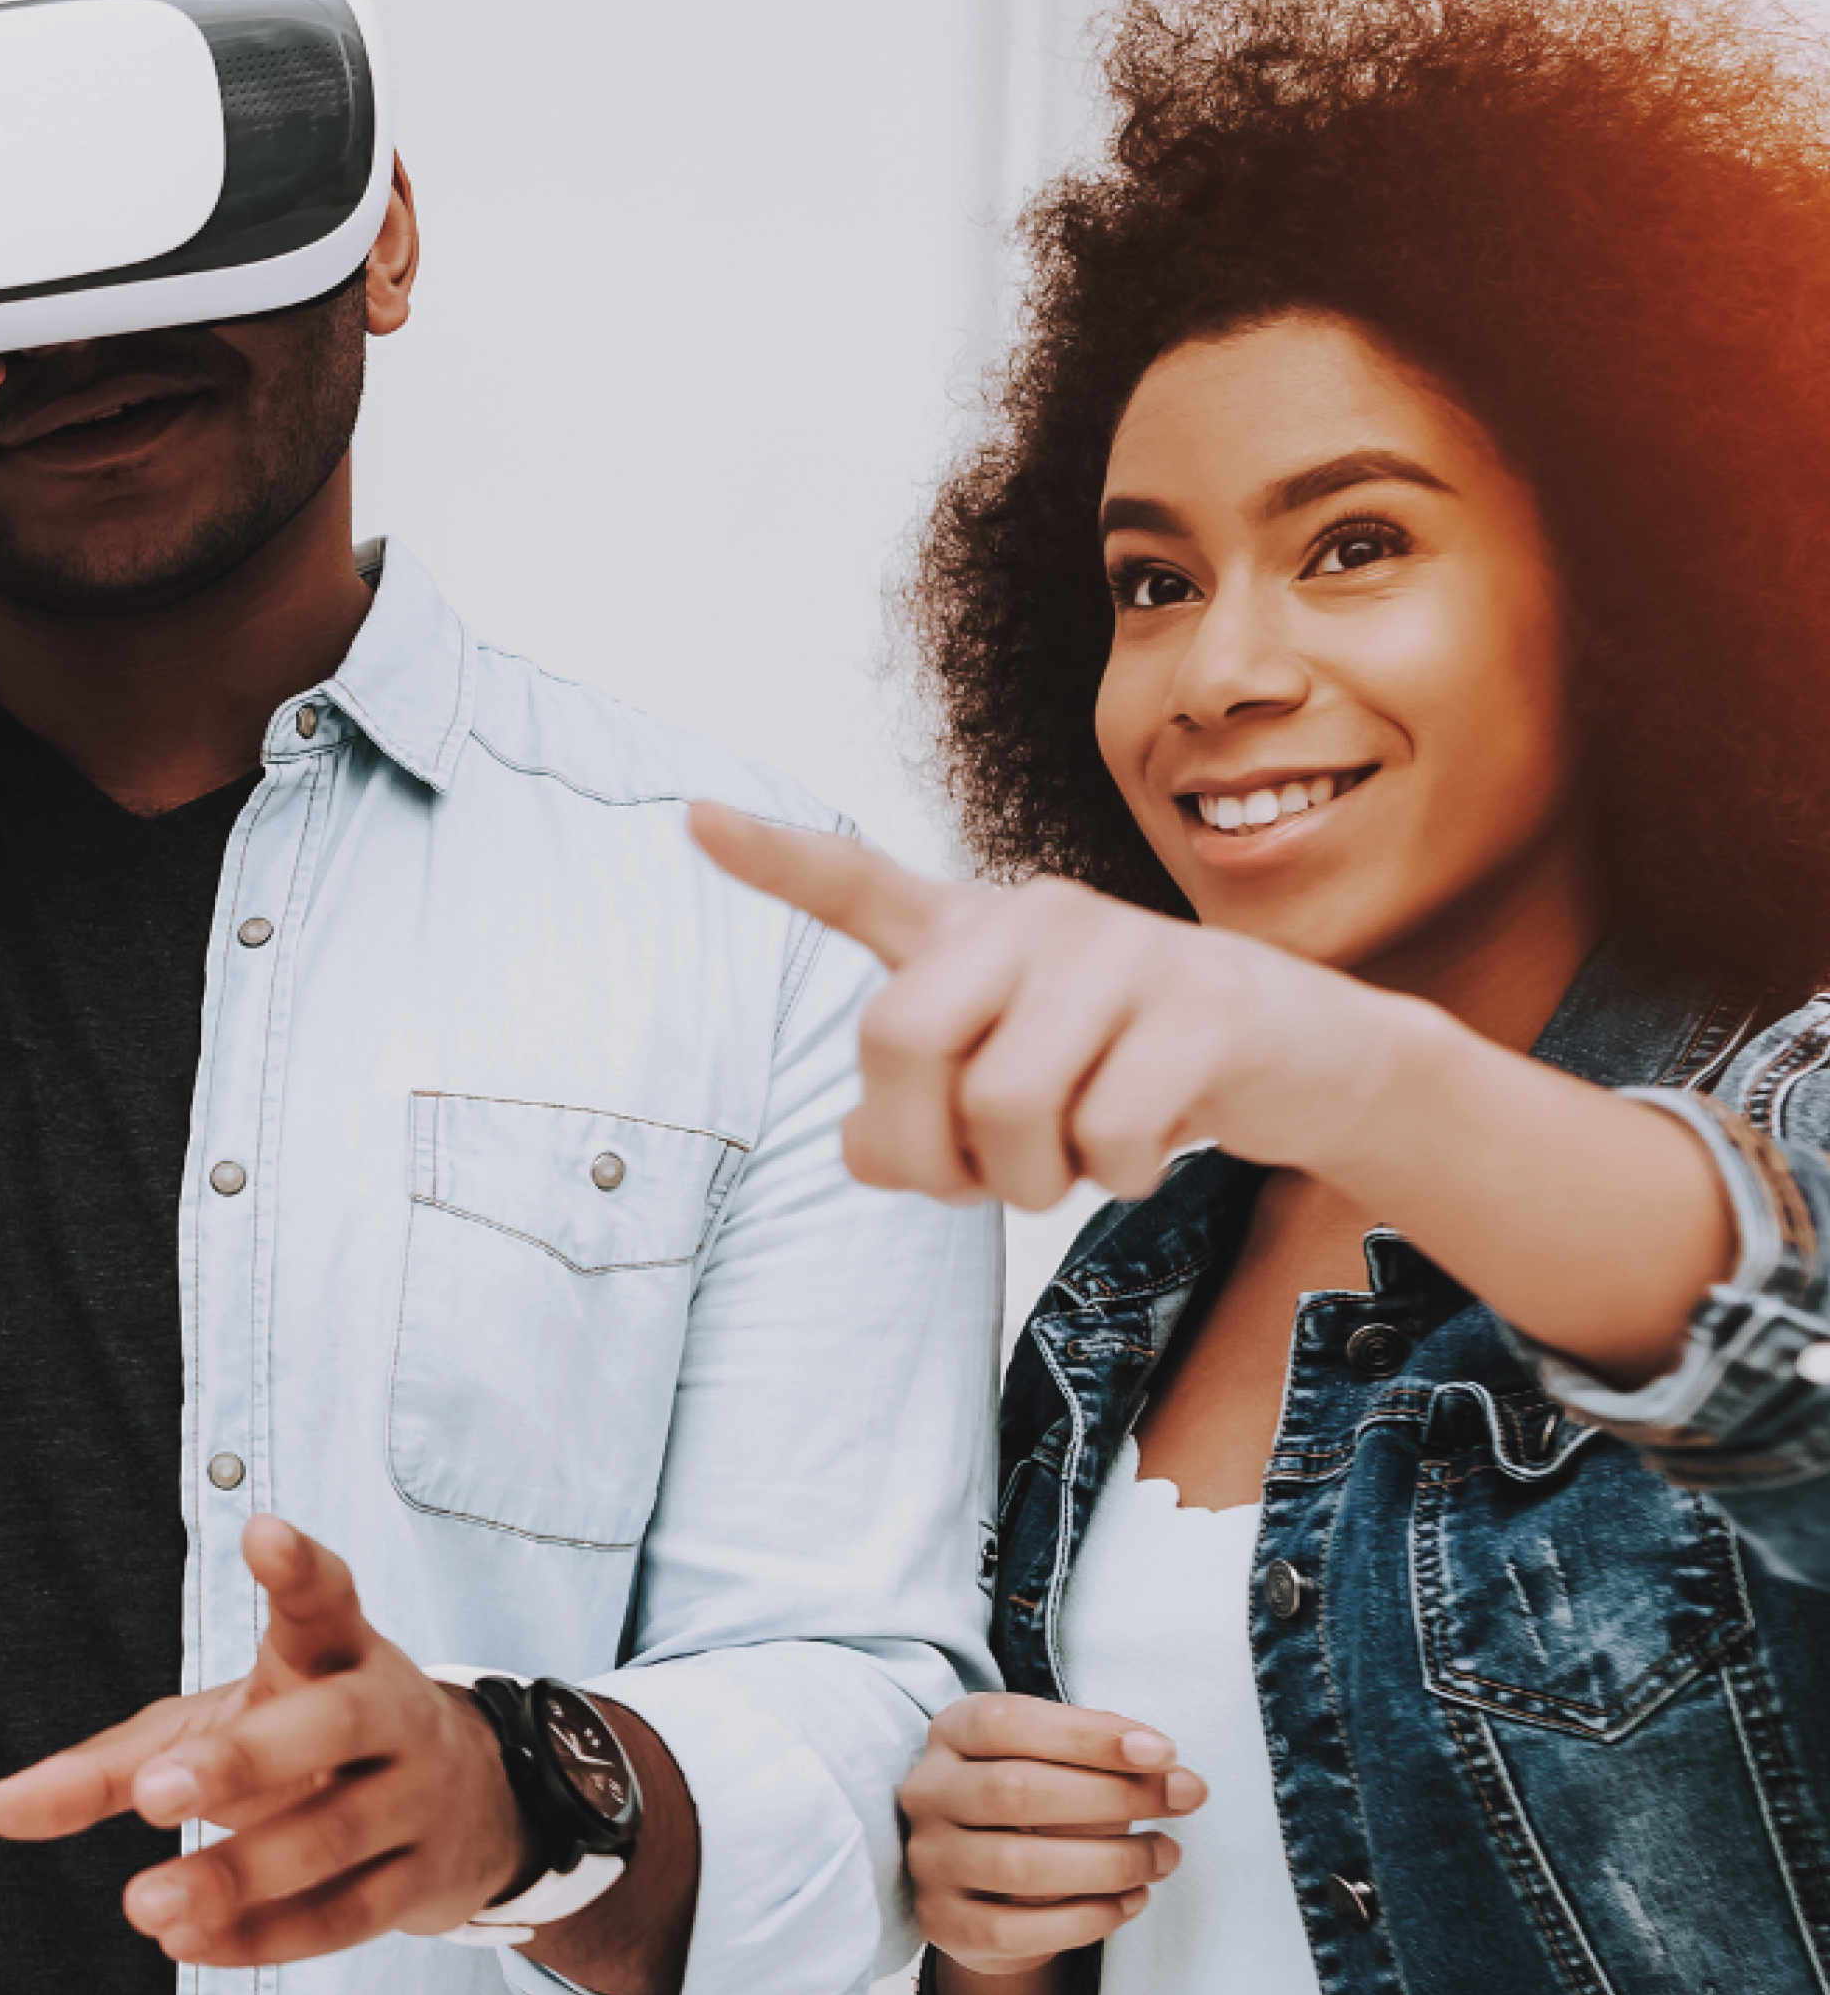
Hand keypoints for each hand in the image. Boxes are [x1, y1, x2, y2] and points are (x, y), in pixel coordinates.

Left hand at [0, 1515, 535, 1965]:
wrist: (462, 1804)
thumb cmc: (304, 1744)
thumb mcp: (213, 1728)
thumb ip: (107, 1768)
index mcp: (339, 1653)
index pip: (327, 1598)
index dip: (298, 1569)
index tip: (262, 1533)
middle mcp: (388, 1713)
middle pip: (331, 1724)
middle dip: (242, 1759)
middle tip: (156, 1790)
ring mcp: (414, 1798)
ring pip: (334, 1835)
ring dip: (239, 1876)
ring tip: (145, 1905)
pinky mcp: (420, 1881)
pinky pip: (344, 1915)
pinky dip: (266, 1938)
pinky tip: (190, 1944)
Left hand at [688, 804, 1395, 1208]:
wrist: (1304, 1057)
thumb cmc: (1121, 1076)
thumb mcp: (1005, 1096)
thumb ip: (914, 1119)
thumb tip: (866, 1149)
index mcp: (968, 934)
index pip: (855, 885)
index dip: (771, 859)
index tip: (688, 815)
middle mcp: (1030, 918)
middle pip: (901, 1041)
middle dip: (925, 1148)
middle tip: (976, 1179)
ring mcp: (1117, 949)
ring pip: (1008, 1104)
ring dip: (1030, 1180)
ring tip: (1075, 1158)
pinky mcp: (1201, 1001)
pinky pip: (1109, 1132)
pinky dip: (1117, 1175)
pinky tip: (1152, 1144)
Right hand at [902, 1692, 1201, 1973]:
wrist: (986, 1885)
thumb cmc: (1036, 1806)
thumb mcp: (1058, 1762)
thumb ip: (1105, 1759)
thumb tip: (1173, 1775)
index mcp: (952, 1733)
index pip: (1009, 1723)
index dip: (1088, 1735)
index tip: (1162, 1751)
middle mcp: (928, 1792)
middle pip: (1015, 1790)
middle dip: (1114, 1795)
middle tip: (1182, 1798)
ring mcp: (930, 1860)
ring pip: (1019, 1866)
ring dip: (1110, 1863)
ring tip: (1163, 1856)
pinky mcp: (943, 1923)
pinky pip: (1018, 1930)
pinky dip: (1088, 1919)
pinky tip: (1131, 1901)